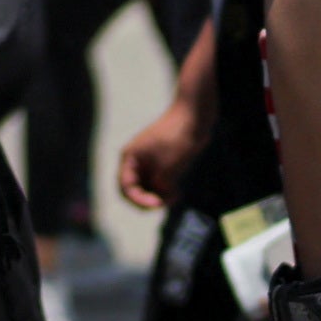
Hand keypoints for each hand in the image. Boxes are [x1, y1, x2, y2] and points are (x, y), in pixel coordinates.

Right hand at [115, 86, 207, 215]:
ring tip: (176, 197)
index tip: (157, 204)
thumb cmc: (179, 136)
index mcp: (131, 157)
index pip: (126, 188)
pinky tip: (178, 193)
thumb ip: (161, 185)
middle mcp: (136, 161)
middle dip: (148, 199)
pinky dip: (166, 190)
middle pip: (135, 190)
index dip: (139, 200)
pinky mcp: (162, 162)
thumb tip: (159, 198)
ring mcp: (149, 161)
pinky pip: (158, 182)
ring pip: (148, 187)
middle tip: (166, 203)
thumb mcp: (169, 166)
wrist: (194, 115)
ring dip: (159, 196)